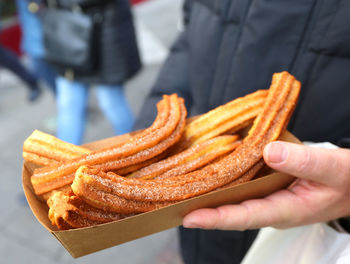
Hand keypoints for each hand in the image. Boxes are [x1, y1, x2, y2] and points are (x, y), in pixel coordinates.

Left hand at [182, 141, 349, 229]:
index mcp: (285, 210)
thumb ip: (304, 162)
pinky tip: (208, 175)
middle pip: (231, 212)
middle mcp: (271, 207)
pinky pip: (241, 187)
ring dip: (208, 198)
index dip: (216, 218)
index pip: (244, 217)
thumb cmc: (347, 179)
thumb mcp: (332, 169)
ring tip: (180, 193)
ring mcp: (268, 198)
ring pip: (233, 201)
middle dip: (202, 211)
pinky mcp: (267, 188)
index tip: (188, 217)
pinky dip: (223, 183)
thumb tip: (269, 152)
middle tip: (171, 206)